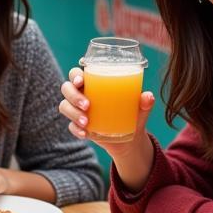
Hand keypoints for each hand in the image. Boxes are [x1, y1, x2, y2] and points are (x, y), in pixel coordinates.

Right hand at [59, 66, 155, 190]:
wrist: (129, 139)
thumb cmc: (133, 114)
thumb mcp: (140, 109)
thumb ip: (144, 102)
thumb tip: (148, 96)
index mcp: (94, 83)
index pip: (77, 73)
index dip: (75, 75)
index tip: (82, 81)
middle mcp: (82, 94)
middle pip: (66, 88)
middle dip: (73, 95)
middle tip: (87, 105)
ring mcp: (78, 110)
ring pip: (64, 106)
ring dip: (73, 113)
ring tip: (86, 122)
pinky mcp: (78, 126)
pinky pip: (70, 126)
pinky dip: (75, 129)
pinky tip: (85, 134)